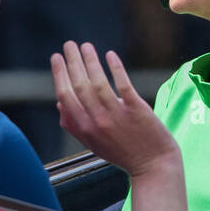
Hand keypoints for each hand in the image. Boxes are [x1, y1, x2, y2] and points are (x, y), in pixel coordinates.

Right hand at [51, 42, 187, 210]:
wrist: (153, 166)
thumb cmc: (122, 152)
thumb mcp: (92, 143)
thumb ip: (74, 125)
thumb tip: (59, 103)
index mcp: (84, 129)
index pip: (65, 96)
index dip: (60, 75)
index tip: (56, 58)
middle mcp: (97, 121)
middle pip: (80, 86)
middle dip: (72, 62)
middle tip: (68, 44)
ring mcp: (117, 115)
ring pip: (98, 82)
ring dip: (90, 61)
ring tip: (85, 45)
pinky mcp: (136, 109)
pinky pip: (123, 84)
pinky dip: (115, 68)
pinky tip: (109, 54)